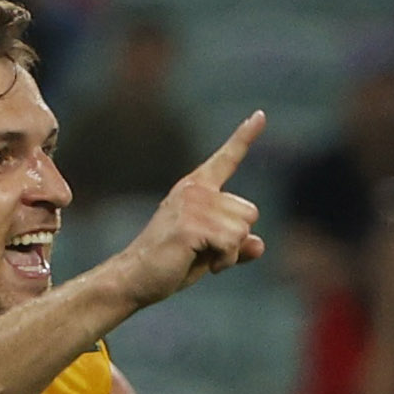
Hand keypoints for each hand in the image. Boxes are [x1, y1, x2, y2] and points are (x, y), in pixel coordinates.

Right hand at [103, 114, 267, 307]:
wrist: (133, 278)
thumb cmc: (169, 265)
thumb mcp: (209, 251)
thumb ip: (234, 245)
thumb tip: (259, 245)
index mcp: (196, 189)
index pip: (226, 159)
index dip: (244, 137)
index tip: (260, 115)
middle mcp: (195, 190)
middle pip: (249, 212)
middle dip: (236, 239)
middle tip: (207, 251)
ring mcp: (192, 205)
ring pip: (242, 230)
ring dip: (229, 253)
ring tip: (201, 257)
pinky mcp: (191, 225)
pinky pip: (232, 243)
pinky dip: (224, 261)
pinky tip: (204, 264)